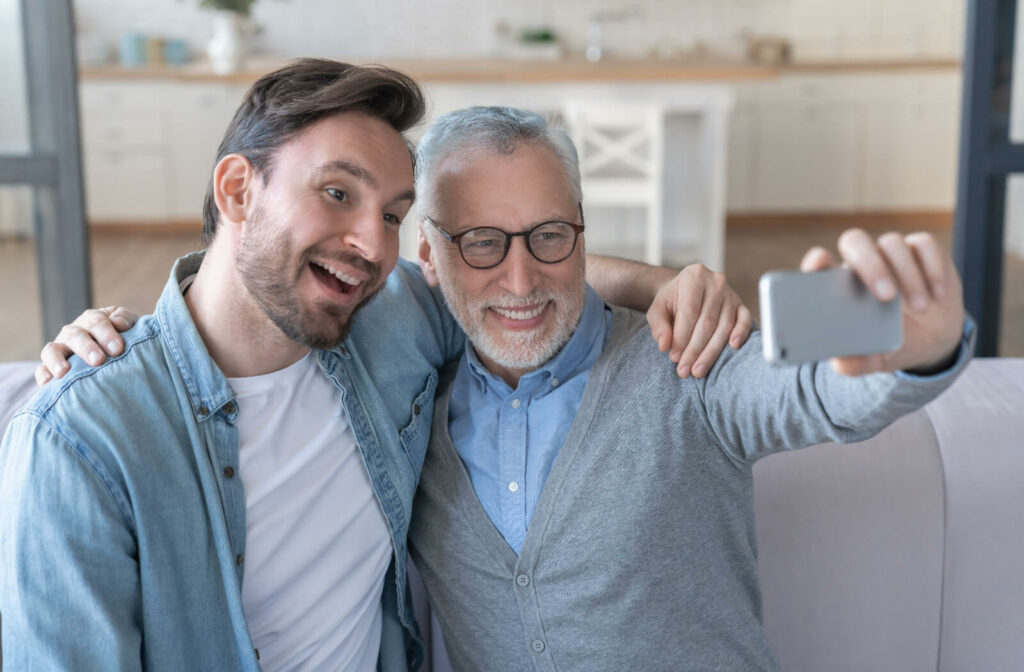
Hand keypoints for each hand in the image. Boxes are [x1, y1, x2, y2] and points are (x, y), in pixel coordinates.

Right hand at [36, 306, 138, 385]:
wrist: (120, 355)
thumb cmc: (126, 339)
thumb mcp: (130, 325)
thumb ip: (125, 320)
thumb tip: (118, 324)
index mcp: (93, 320)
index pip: (96, 321)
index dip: (106, 333)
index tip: (117, 349)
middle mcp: (74, 332)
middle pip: (75, 335)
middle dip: (86, 347)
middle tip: (98, 360)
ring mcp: (61, 348)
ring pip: (53, 349)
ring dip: (57, 360)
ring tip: (63, 372)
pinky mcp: (51, 366)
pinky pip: (42, 369)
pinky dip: (43, 374)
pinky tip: (47, 383)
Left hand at [647, 264, 752, 377]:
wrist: (687, 290)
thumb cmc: (672, 301)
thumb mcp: (658, 309)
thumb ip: (658, 325)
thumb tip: (664, 345)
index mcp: (694, 276)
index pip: (689, 312)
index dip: (682, 337)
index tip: (674, 357)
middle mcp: (716, 281)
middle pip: (707, 322)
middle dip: (695, 350)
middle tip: (685, 370)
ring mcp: (731, 293)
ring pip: (724, 326)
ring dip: (711, 352)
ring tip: (698, 370)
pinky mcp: (741, 304)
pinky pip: (745, 320)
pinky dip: (741, 333)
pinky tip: (733, 347)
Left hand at [800, 229, 963, 375]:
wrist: (933, 342)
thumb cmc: (893, 345)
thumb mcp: (876, 359)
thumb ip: (856, 363)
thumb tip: (841, 363)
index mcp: (840, 286)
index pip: (819, 264)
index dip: (816, 260)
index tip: (821, 263)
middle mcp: (862, 264)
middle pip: (856, 243)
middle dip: (870, 266)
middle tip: (886, 296)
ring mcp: (892, 254)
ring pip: (892, 244)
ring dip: (907, 276)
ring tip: (920, 308)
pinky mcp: (922, 251)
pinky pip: (925, 244)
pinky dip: (932, 267)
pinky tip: (937, 294)